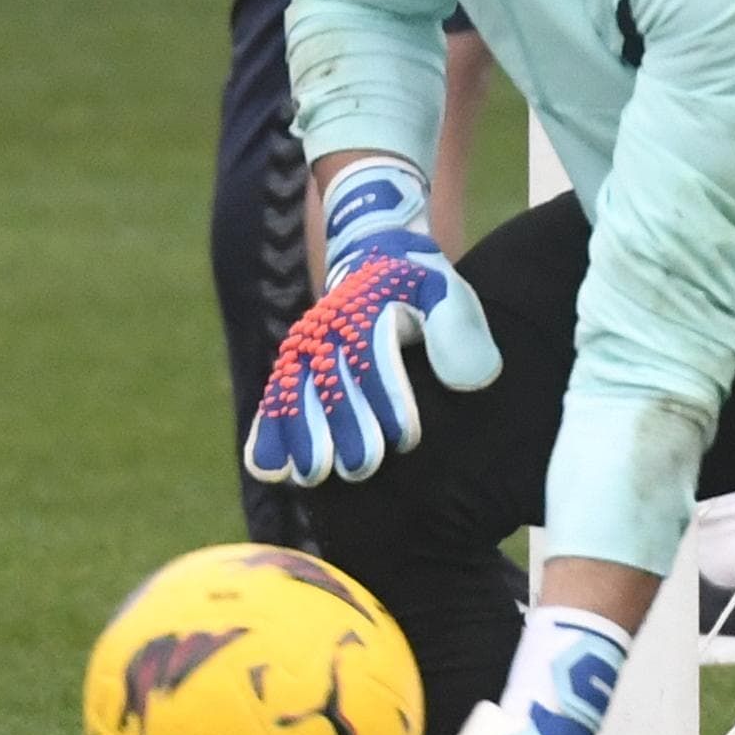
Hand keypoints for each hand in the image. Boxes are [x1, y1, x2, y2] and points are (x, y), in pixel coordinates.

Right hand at [242, 157, 497, 488]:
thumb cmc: (420, 289)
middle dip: (345, 426)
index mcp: (368, 309)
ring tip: (312, 476)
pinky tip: (270, 471)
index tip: (406, 438)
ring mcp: (304, 348)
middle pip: (330, 382)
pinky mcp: (291, 368)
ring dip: (301, 435)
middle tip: (361, 468)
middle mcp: (328, 329)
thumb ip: (457, 329)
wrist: (374, 259)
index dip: (387, 397)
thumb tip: (467, 380)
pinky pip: (274, 399)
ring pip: (294, 393)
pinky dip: (268, 433)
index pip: (373, 356)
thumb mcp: (445, 293)